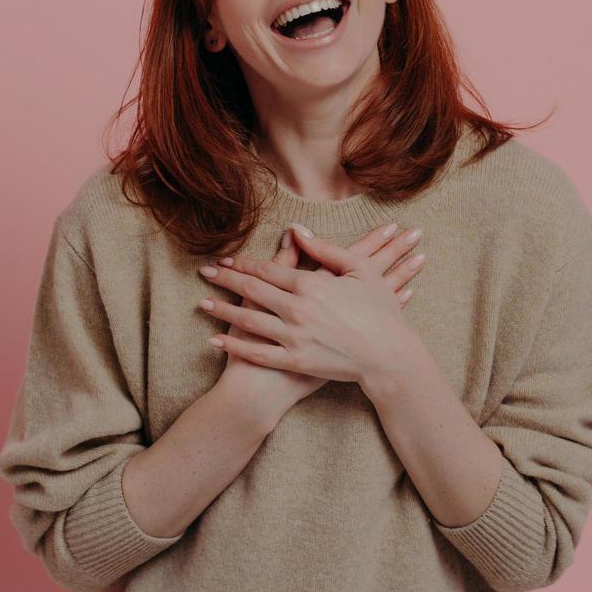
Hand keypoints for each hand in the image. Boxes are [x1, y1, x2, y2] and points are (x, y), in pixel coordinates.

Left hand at [199, 222, 427, 386]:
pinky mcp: (296, 362)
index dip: (244, 264)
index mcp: (312, 285)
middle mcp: (298, 310)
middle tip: (205, 272)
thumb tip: (297, 230)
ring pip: (250, 321)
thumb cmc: (379, 310)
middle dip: (226, 281)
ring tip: (203, 303)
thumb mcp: (360, 271)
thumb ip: (325, 249)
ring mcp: (295, 338)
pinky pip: (259, 353)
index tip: (225, 259)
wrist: (388, 356)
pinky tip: (217, 339)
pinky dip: (236, 345)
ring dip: (224, 310)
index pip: (268, 270)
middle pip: (252, 291)